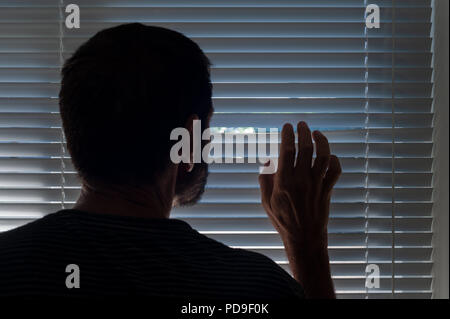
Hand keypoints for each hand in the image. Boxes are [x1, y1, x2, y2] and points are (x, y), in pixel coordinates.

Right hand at [258, 121, 340, 297]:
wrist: (304, 237)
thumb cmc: (283, 220)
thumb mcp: (266, 202)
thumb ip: (265, 180)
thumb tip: (267, 161)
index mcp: (284, 181)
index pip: (286, 151)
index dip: (287, 136)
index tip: (286, 126)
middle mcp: (302, 180)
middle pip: (306, 149)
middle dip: (304, 132)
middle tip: (301, 124)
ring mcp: (317, 184)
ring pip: (323, 156)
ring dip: (321, 141)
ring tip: (316, 133)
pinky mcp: (327, 190)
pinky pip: (335, 171)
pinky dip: (335, 160)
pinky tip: (330, 155)